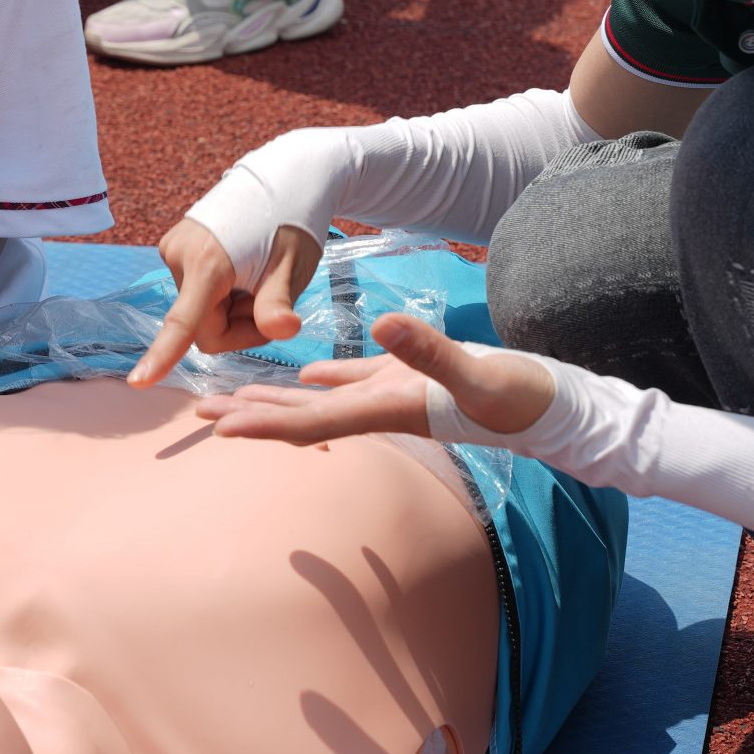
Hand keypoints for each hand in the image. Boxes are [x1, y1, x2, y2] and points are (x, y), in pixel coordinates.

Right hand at [127, 219, 322, 385]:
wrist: (282, 179)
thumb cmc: (291, 225)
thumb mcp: (293, 268)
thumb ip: (279, 304)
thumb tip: (283, 330)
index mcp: (208, 263)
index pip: (184, 323)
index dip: (163, 355)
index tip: (138, 382)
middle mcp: (179, 255)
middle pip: (203, 326)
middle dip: (239, 325)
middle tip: (272, 299)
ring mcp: (173, 250)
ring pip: (201, 311)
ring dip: (233, 307)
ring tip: (257, 275)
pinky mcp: (175, 247)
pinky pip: (197, 293)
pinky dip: (223, 292)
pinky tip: (243, 267)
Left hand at [194, 311, 556, 441]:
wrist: (555, 409)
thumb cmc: (522, 399)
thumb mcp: (478, 372)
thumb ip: (430, 352)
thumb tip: (383, 325)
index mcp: (384, 408)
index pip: (310, 421)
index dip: (263, 424)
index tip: (219, 427)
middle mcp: (379, 407)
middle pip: (300, 417)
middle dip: (250, 416)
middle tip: (198, 414)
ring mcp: (392, 393)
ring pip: (321, 398)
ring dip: (275, 399)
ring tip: (230, 398)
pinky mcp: (409, 379)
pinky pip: (355, 380)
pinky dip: (324, 377)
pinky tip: (304, 373)